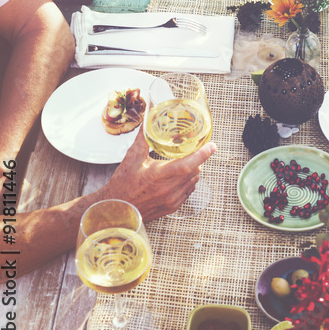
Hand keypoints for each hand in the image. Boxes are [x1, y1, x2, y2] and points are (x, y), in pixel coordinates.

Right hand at [101, 126, 216, 220]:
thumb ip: (143, 137)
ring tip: (184, 162)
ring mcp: (171, 200)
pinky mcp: (171, 208)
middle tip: (193, 150)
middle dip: (197, 159)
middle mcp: (167, 190)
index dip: (202, 154)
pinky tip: (179, 177)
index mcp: (158, 176)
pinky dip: (188, 182)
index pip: (187, 165)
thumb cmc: (122, 185)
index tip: (212, 146)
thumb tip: (149, 119)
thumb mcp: (132, 158)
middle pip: (194, 171)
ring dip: (193, 171)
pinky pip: (188, 192)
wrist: (116, 210)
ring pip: (193, 181)